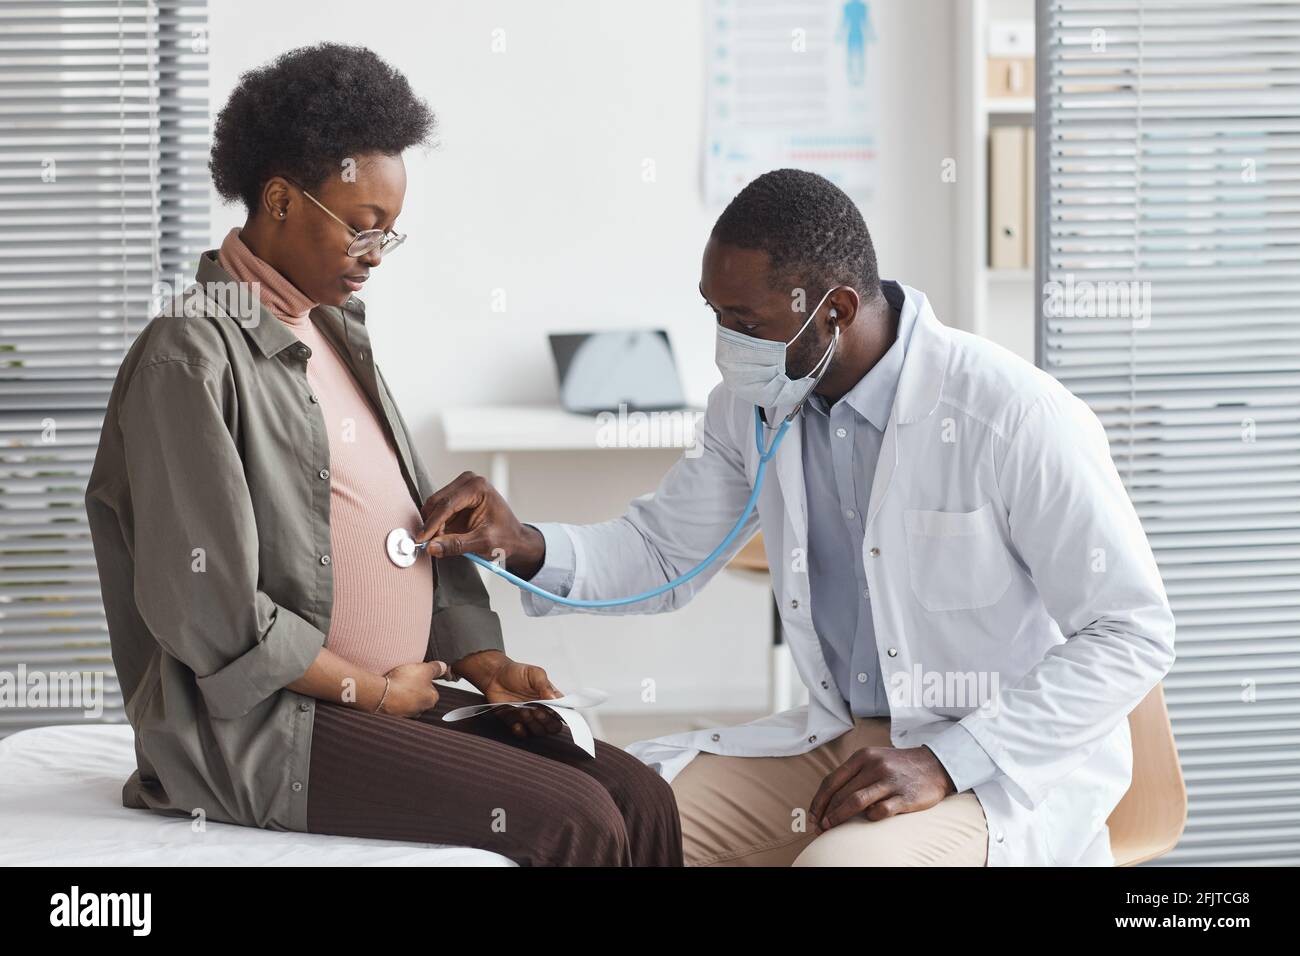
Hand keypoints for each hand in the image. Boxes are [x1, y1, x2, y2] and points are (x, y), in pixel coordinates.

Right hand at [379, 660, 450, 717]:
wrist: (382, 694)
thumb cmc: (404, 683)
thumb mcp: (425, 669)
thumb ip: (437, 668)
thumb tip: (444, 667)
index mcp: (431, 699)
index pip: (432, 689)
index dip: (425, 679)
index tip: (418, 674)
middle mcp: (421, 709)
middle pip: (420, 696)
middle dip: (415, 688)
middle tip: (407, 678)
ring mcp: (407, 713)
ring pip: (408, 701)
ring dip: (404, 694)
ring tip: (397, 684)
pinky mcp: (394, 715)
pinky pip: (396, 705)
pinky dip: (394, 699)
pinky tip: (390, 691)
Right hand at [415, 472, 544, 577]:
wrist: (514, 538)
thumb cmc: (505, 538)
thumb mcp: (483, 543)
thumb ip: (456, 545)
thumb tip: (431, 547)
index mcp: (478, 487)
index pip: (447, 504)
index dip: (432, 523)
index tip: (421, 539)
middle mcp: (468, 482)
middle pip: (437, 502)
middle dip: (431, 524)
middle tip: (429, 545)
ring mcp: (461, 488)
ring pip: (434, 507)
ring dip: (433, 526)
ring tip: (442, 542)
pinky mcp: (455, 498)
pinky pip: (437, 511)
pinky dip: (436, 525)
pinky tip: (443, 537)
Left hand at [455, 650, 564, 737]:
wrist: (495, 676)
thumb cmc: (516, 673)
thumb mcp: (534, 673)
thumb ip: (544, 685)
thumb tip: (554, 699)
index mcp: (550, 698)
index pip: (563, 711)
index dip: (561, 714)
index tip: (553, 709)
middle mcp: (542, 710)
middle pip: (553, 725)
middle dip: (547, 721)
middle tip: (537, 710)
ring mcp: (530, 718)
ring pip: (539, 731)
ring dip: (533, 723)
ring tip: (524, 711)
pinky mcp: (517, 723)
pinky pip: (523, 734)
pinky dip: (521, 730)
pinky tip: (517, 722)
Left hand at [808, 745, 953, 833]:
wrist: (935, 765)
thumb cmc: (897, 766)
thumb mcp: (873, 759)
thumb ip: (853, 774)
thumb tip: (826, 798)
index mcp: (862, 757)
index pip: (831, 781)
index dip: (818, 800)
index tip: (812, 816)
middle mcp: (874, 766)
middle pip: (840, 793)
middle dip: (825, 813)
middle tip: (818, 827)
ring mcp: (889, 781)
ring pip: (855, 802)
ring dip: (838, 817)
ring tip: (829, 828)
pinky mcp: (905, 797)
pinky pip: (880, 811)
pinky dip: (870, 817)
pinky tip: (868, 818)